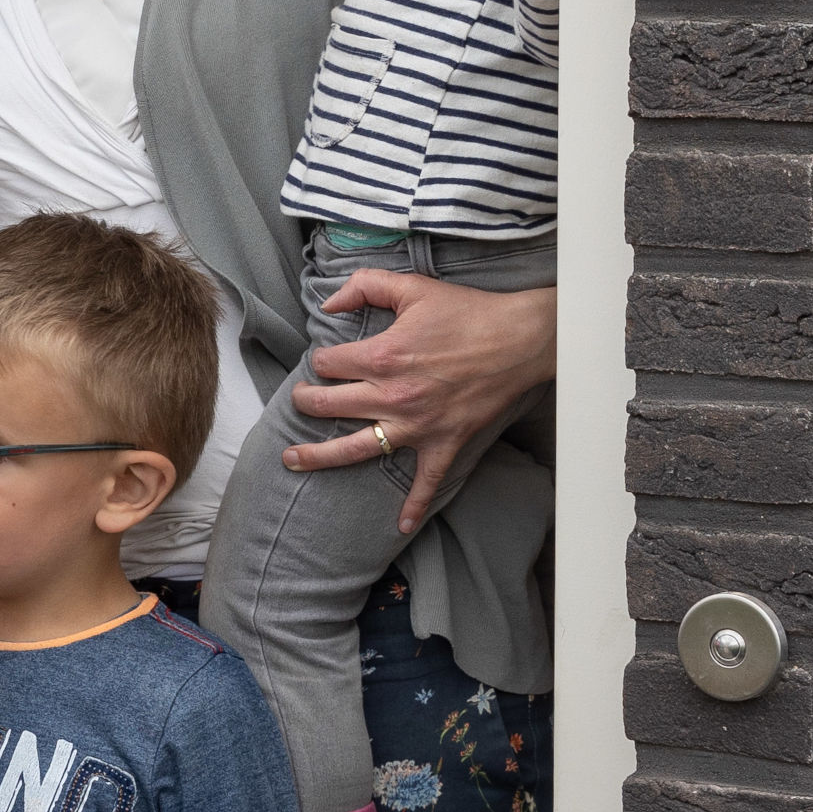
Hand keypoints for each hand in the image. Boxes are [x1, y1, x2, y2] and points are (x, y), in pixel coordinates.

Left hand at [283, 270, 556, 530]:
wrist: (520, 339)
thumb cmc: (468, 312)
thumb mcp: (412, 286)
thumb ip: (365, 285)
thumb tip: (328, 303)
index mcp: (382, 356)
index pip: (327, 364)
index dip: (321, 359)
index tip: (327, 359)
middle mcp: (393, 395)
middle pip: (328, 405)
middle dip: (305, 402)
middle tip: (299, 402)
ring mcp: (417, 424)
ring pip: (355, 448)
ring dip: (319, 456)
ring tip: (291, 461)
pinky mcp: (444, 443)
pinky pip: (426, 481)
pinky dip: (414, 507)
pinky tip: (401, 526)